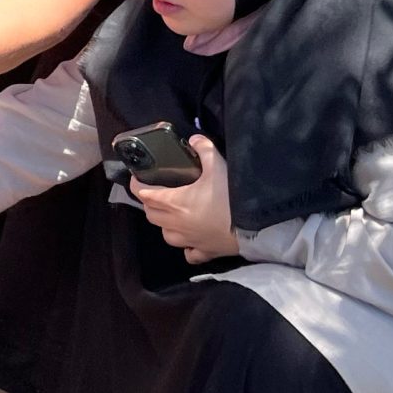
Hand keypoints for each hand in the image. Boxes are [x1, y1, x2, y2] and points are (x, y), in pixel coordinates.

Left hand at [133, 135, 236, 262]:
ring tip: (173, 214)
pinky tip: (191, 240)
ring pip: (166, 235)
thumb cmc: (231, 197)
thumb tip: (195, 139)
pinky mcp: (205, 252)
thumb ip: (204, 149)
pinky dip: (186, 247)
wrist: (256, 228)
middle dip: (150, 203)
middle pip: (151, 214)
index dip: (137, 185)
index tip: (137, 178)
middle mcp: (176, 224)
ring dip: (164, 224)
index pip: (144, 194)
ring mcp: (189, 241)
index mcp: (174, 203)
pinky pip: (189, 253)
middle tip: (158, 191)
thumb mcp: (218, 166)